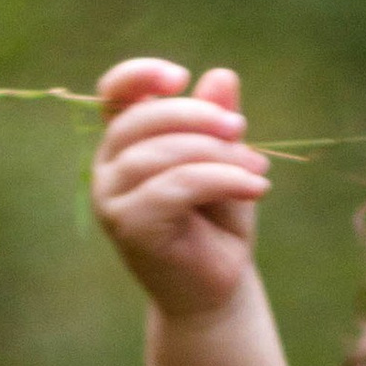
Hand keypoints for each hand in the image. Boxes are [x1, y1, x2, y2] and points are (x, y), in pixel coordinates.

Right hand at [92, 57, 271, 321]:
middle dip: (197, 116)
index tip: (180, 78)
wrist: (216, 290)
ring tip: (257, 170)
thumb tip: (221, 76)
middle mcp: (109, 168)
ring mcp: (111, 198)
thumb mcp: (224, 162)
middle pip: (140, 120)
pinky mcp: (129, 226)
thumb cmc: (217, 224)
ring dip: (216, 154)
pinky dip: (220, 180)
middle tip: (241, 128)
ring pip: (160, 154)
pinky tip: (255, 188)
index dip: (139, 76)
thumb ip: (218, 123)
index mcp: (126, 144)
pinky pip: (175, 187)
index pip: (113, 94)